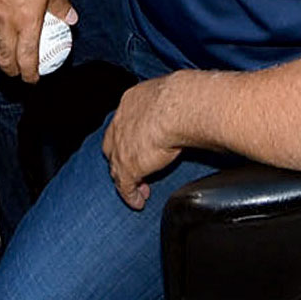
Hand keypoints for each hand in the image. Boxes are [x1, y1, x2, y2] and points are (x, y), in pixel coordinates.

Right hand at [0, 0, 72, 83]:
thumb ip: (62, 5)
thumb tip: (70, 18)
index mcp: (26, 20)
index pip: (26, 59)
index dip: (30, 74)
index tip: (34, 78)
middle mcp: (4, 19)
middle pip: (4, 57)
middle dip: (12, 70)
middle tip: (20, 71)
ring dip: (4, 45)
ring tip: (15, 41)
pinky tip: (4, 15)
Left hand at [103, 75, 183, 210]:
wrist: (178, 108)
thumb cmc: (184, 97)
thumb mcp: (173, 96)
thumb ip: (173, 107)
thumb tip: (187, 112)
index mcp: (131, 100)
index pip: (124, 122)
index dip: (130, 136)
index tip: (140, 144)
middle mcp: (121, 121)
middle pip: (113, 145)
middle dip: (123, 158)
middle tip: (136, 168)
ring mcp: (121, 144)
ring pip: (117, 167)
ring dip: (127, 180)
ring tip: (141, 191)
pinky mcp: (126, 165)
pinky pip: (124, 185)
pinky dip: (130, 195)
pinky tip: (138, 202)